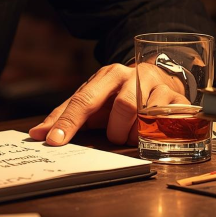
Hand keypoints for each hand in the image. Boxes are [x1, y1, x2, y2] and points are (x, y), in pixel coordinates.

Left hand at [28, 63, 189, 146]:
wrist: (160, 78)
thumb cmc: (119, 94)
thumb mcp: (94, 101)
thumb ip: (66, 115)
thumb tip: (37, 133)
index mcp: (107, 75)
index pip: (84, 100)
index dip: (69, 122)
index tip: (53, 141)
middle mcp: (132, 76)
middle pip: (123, 107)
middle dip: (116, 131)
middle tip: (116, 136)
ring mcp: (157, 86)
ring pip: (144, 116)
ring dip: (135, 134)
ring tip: (134, 134)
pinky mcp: (178, 99)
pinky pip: (167, 122)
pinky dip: (157, 132)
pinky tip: (154, 131)